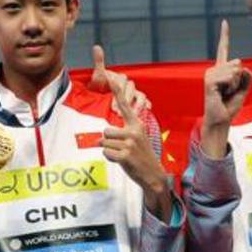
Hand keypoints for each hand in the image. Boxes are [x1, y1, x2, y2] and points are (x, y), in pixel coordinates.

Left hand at [89, 45, 150, 116]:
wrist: (102, 92)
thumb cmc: (101, 84)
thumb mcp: (98, 74)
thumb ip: (99, 62)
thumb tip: (96, 46)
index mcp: (120, 78)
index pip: (121, 82)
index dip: (117, 93)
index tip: (111, 104)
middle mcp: (129, 84)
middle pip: (131, 91)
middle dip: (125, 101)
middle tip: (117, 112)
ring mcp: (134, 92)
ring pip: (140, 96)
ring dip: (137, 105)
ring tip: (132, 114)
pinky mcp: (138, 99)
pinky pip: (145, 101)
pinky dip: (146, 104)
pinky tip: (147, 110)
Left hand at [101, 75, 171, 220]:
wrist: (153, 175)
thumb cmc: (141, 157)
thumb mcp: (136, 139)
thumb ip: (121, 133)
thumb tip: (98, 137)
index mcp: (137, 125)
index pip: (125, 105)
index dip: (117, 90)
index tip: (110, 75)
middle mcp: (133, 131)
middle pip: (106, 131)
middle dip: (109, 142)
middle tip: (122, 150)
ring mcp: (129, 143)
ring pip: (104, 143)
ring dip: (110, 151)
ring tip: (123, 156)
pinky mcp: (125, 155)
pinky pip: (106, 153)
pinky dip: (110, 159)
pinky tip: (123, 162)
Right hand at [200, 20, 251, 158]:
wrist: (221, 120)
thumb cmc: (230, 106)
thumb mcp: (244, 89)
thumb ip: (247, 76)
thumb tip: (241, 66)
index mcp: (221, 69)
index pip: (223, 49)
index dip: (224, 35)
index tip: (225, 22)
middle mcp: (214, 69)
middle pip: (238, 63)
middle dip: (240, 80)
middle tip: (229, 92)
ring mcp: (210, 74)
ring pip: (235, 70)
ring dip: (235, 85)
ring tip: (225, 94)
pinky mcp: (209, 81)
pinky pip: (229, 77)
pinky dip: (231, 86)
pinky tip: (222, 94)